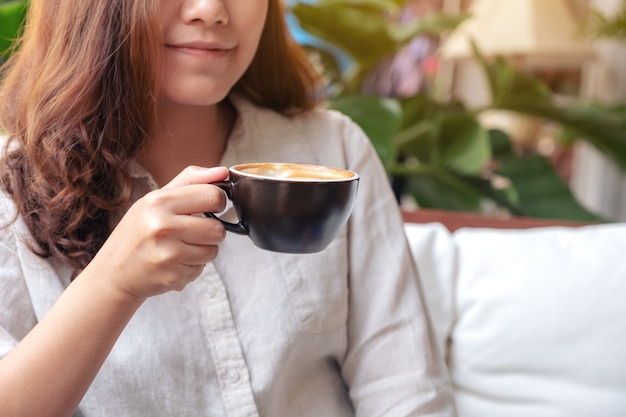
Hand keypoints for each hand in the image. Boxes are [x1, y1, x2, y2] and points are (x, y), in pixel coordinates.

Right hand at [85, 166, 228, 300]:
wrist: (113, 273)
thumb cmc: (138, 232)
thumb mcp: (155, 199)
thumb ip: (191, 181)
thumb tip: (222, 171)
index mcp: (159, 201)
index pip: (213, 195)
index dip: (218, 202)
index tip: (210, 207)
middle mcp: (162, 226)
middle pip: (218, 228)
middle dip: (211, 231)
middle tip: (192, 232)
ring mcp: (167, 253)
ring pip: (213, 250)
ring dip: (203, 250)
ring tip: (181, 248)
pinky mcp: (172, 275)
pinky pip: (202, 268)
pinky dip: (193, 266)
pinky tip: (174, 263)